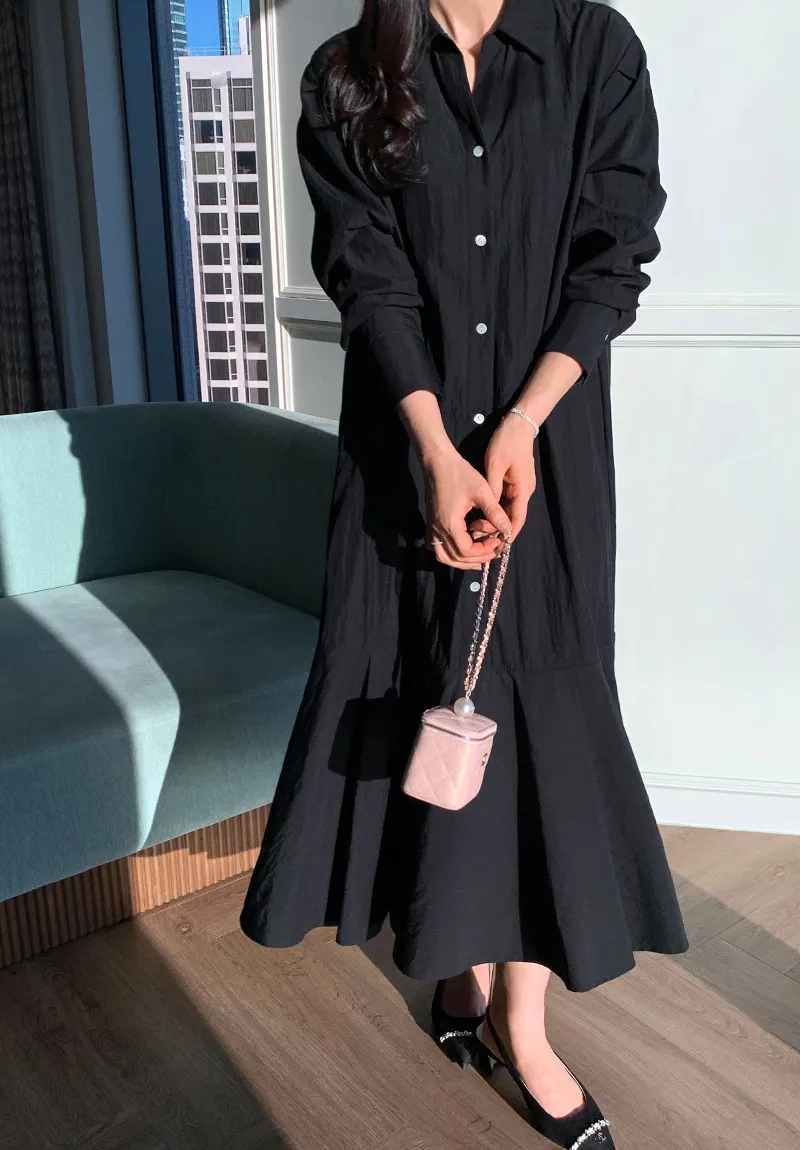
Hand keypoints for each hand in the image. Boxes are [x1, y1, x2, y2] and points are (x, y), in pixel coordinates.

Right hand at [423, 445, 511, 568]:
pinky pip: (436, 547)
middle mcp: (438, 530)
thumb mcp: (482, 491)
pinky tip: (460, 549)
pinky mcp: (431, 523)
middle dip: (476, 559)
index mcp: (450, 524)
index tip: (498, 541)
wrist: (437, 462)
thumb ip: (494, 513)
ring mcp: (432, 528)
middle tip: (493, 551)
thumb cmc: (460, 474)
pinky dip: (449, 554)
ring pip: (444, 557)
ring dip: (461, 561)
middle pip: (456, 558)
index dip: (484, 551)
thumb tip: (508, 529)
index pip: (467, 551)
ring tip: (478, 558)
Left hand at [484, 413, 536, 538]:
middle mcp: (524, 491)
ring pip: (507, 511)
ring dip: (494, 522)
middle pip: (512, 518)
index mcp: (522, 489)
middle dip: (497, 530)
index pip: (517, 519)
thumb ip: (493, 490)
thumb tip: (488, 511)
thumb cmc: (507, 443)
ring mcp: (520, 487)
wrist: (517, 425)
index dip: (507, 534)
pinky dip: (494, 511)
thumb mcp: (495, 465)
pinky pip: (505, 502)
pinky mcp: (514, 483)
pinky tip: (480, 515)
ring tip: (475, 530)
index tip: (496, 546)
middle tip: (477, 538)